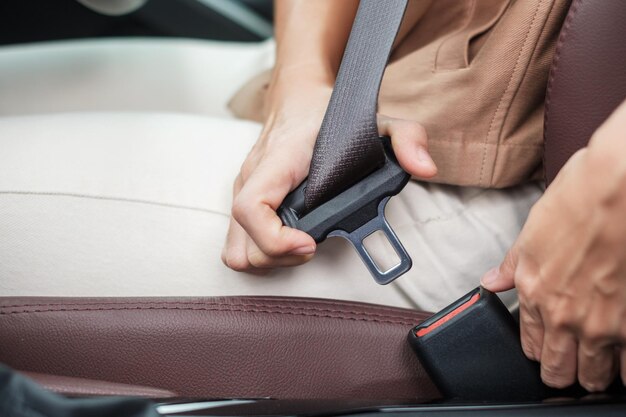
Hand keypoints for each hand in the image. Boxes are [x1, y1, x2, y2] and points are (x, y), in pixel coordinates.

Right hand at [222, 74, 436, 271]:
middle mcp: (251, 179)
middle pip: (242, 244)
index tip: (310, 243)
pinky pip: (240, 241)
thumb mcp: (376, 119)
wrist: (297, 96)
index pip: (251, 209)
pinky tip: (291, 240)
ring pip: (236, 250)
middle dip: (278, 257)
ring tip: (301, 246)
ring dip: (269, 259)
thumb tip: (425, 168)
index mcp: (277, 162)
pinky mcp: (244, 199)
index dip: (275, 239)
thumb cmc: (327, 111)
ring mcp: (244, 190)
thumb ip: (406, 138)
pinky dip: (262, 251)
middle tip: (312, 246)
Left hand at [481, 101, 625, 391]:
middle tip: (572, 367)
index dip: (537, 353)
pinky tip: (625, 360)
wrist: (619, 185)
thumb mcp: (532, 231)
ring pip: (595, 375)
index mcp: (535, 294)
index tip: (546, 352)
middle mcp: (565, 317)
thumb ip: (512, 266)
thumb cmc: (578, 199)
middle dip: (563, 372)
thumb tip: (491, 282)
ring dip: (596, 373)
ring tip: (601, 366)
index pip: (530, 346)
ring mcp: (603, 325)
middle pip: (559, 370)